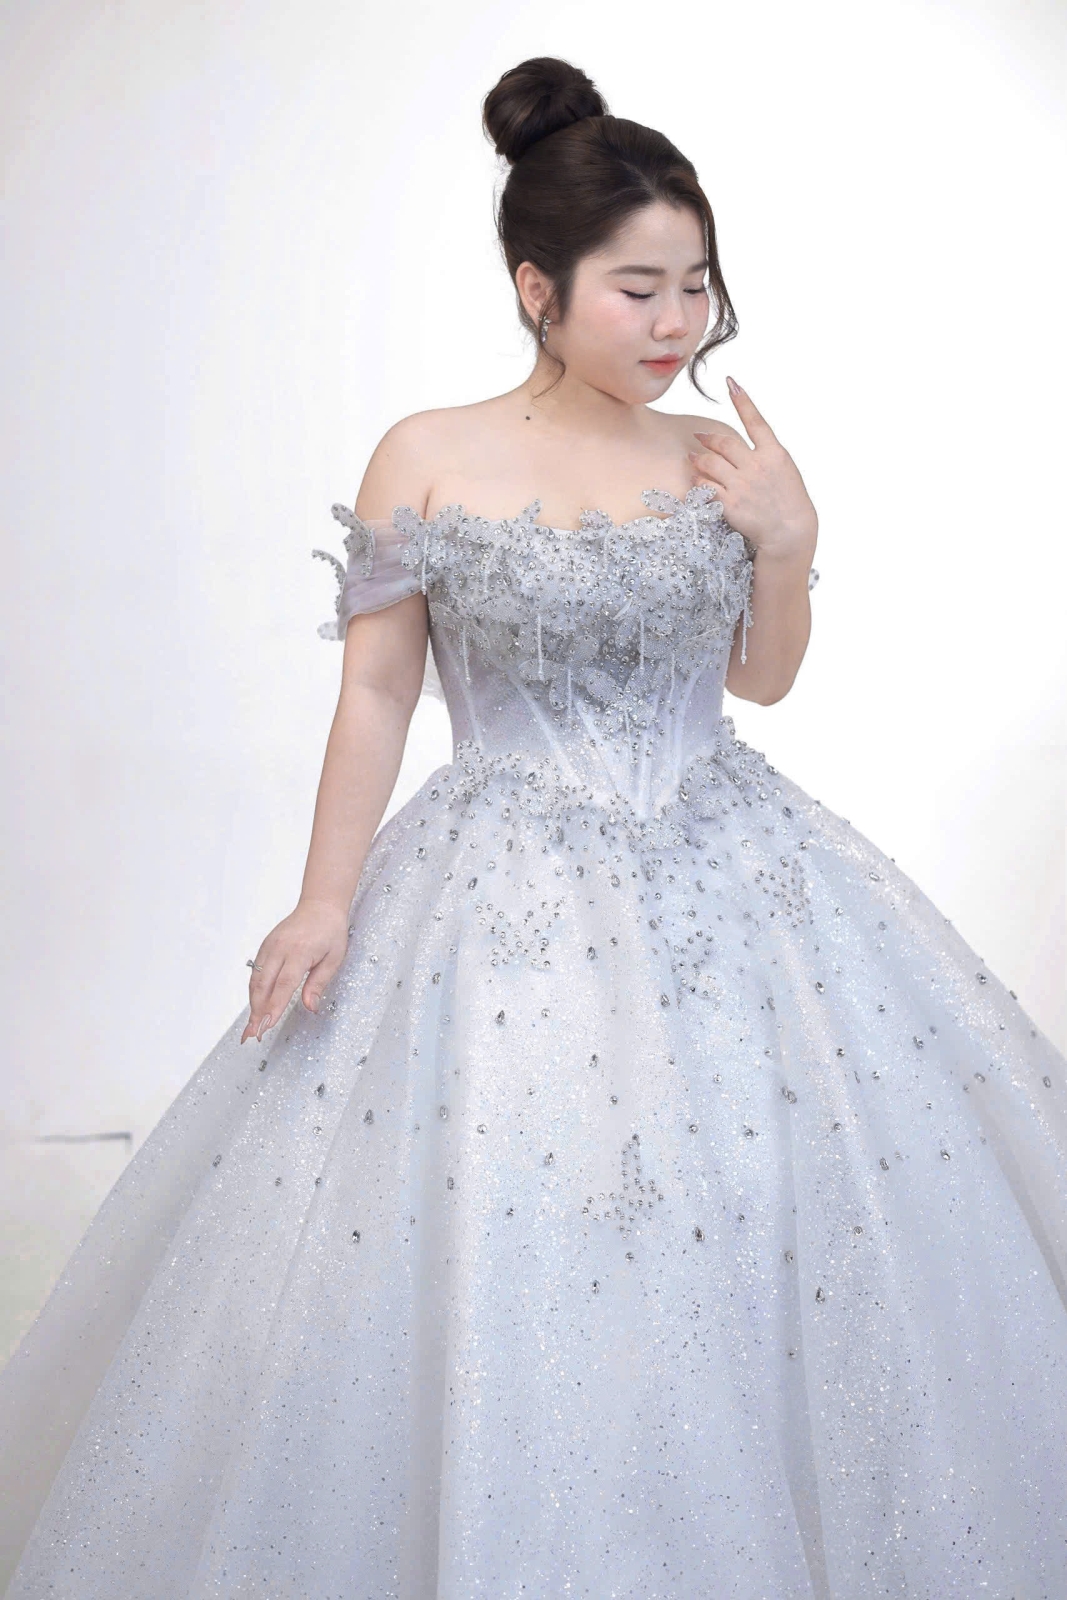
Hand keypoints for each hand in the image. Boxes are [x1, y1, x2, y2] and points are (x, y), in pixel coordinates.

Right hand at [241, 899, 350, 1043]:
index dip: (274, 1007)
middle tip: (253, 1034)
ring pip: (256, 980)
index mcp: (299, 951)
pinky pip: (256, 971)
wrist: (320, 905)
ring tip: (252, 1025)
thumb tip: (310, 1006)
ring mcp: (269, 946)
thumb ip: (318, 983)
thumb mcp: (334, 958)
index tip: (266, 1025)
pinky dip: (254, 990)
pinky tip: (256, 1005)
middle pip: (263, 985)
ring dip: (253, 1004)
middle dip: (257, 1012)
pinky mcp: (265, 946)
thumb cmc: (330, 930)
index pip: (284, 985)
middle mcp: (280, 948)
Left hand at [688, 377, 817, 558]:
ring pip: (710, 462)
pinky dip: (698, 482)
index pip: (756, 421)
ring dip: (698, 458)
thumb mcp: (785, 471)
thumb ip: (766, 455)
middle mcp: (757, 465)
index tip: (731, 384)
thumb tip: (748, 446)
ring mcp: (742, 484)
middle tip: (699, 436)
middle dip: (708, 437)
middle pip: (724, 442)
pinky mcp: (729, 502)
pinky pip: (705, 487)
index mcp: (774, 454)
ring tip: (692, 458)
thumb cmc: (789, 502)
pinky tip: (696, 481)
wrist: (789, 532)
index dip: (743, 401)